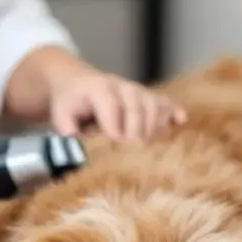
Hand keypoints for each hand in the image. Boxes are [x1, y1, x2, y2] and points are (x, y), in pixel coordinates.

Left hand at [49, 68, 186, 142]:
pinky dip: (173, 112)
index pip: (113, 111)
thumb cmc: (70, 103)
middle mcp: (122, 86)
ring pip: (154, 107)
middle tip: (135, 160)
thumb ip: (68, 134)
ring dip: (154, 130)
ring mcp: (138, 90)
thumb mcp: (61, 116)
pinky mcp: (148, 96)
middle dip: (137, 137)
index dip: (116, 133)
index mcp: (99, 89)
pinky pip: (165, 102)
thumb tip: (80, 155)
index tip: (116, 153)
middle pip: (138, 111)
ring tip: (150, 151)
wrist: (76, 81)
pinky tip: (181, 121)